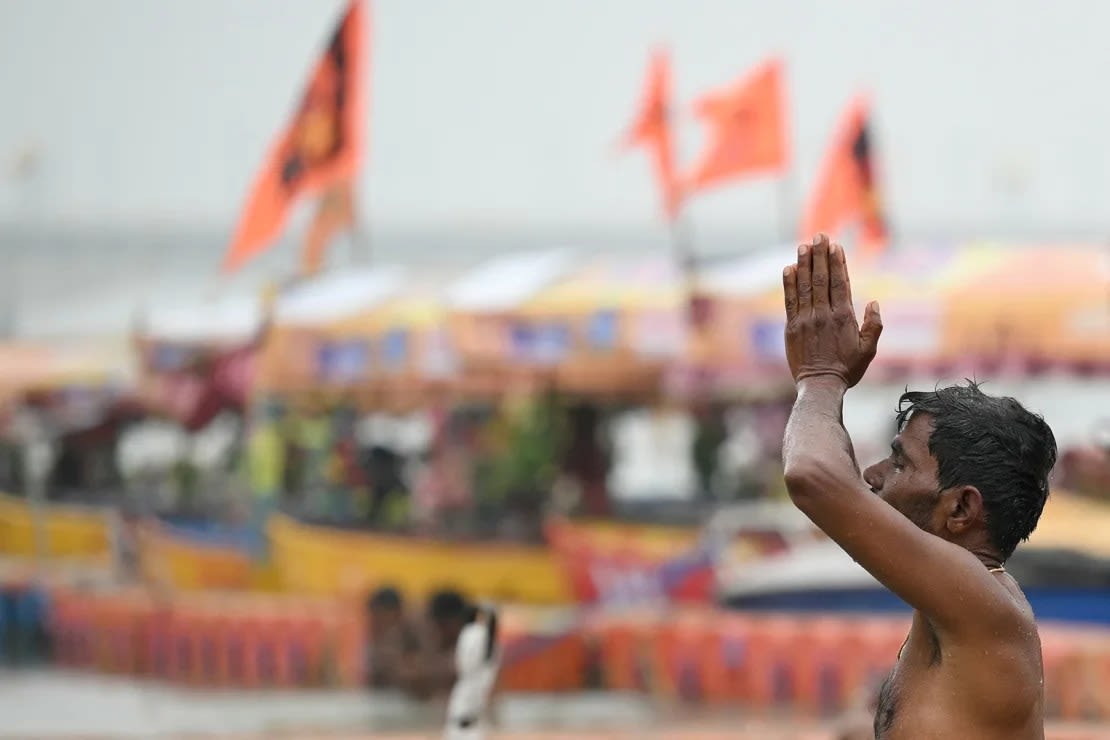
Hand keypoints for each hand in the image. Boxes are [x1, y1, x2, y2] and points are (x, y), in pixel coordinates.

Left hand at [783, 234, 881, 386]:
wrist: (820, 385)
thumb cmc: (847, 369)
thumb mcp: (869, 350)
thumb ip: (873, 325)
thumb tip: (873, 302)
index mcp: (844, 317)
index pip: (840, 283)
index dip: (837, 262)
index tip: (835, 245)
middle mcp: (824, 315)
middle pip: (822, 279)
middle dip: (820, 255)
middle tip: (819, 236)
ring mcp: (806, 320)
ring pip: (805, 286)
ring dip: (804, 264)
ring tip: (803, 245)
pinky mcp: (792, 327)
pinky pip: (790, 301)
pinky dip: (789, 284)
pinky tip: (789, 268)